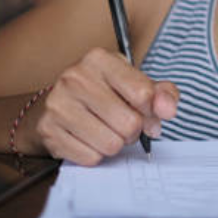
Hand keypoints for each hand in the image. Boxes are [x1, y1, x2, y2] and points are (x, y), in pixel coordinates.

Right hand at [31, 47, 178, 164]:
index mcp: (99, 59)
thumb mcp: (132, 81)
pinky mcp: (49, 130)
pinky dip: (96, 154)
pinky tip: (89, 138)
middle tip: (124, 123)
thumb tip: (168, 109)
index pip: (143, 93)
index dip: (152, 110)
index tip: (146, 111)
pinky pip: (91, 157)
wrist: (57, 102)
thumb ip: (160, 93)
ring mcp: (58, 104)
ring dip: (115, 144)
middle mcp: (75, 77)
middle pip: (129, 123)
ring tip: (106, 130)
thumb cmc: (102, 91)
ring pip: (111, 144)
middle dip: (133, 130)